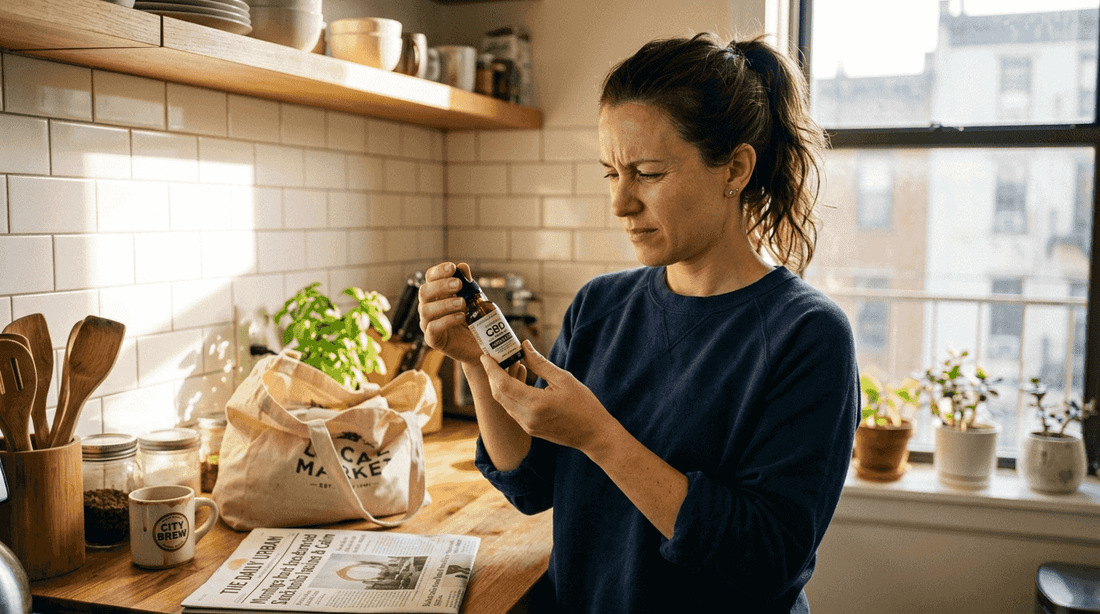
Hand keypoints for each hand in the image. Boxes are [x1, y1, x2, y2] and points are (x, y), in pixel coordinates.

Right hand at [418, 262, 483, 364]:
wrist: (480, 346)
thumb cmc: (475, 321)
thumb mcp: (475, 300)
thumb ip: (468, 285)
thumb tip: (463, 267)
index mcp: (436, 295)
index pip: (430, 278)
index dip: (438, 271)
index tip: (452, 268)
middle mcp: (428, 307)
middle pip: (424, 292)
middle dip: (440, 285)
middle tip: (458, 284)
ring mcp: (428, 324)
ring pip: (425, 310)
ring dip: (445, 304)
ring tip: (462, 303)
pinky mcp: (433, 340)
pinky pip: (432, 328)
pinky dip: (446, 320)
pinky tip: (461, 317)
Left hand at [480, 339, 613, 453]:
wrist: (594, 434)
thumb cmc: (584, 405)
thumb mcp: (564, 379)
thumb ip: (540, 363)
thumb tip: (524, 346)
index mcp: (536, 404)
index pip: (503, 385)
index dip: (491, 369)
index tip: (485, 356)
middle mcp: (527, 418)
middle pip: (499, 394)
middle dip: (492, 375)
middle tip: (493, 358)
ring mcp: (527, 426)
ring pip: (504, 403)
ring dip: (500, 385)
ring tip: (504, 366)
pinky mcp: (530, 429)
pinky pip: (512, 410)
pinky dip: (509, 394)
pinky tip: (517, 381)